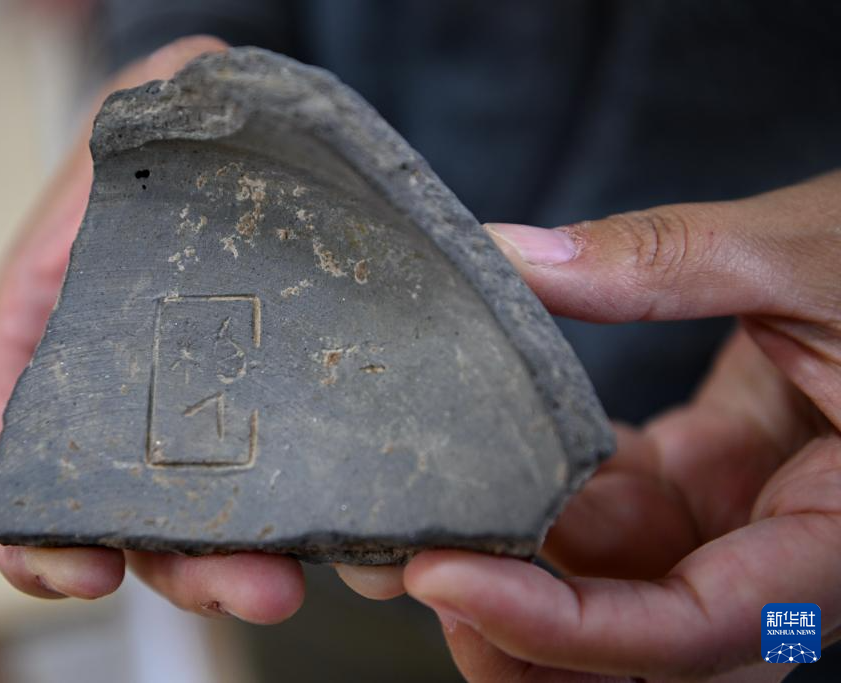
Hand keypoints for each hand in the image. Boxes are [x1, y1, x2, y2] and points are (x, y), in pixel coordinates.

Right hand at [0, 35, 303, 622]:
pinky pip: (270, 480)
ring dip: (230, 563)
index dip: (34, 530)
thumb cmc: (170, 131)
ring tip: (282, 581)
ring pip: (196, 515)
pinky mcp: (269, 407)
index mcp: (55, 334)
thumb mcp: (119, 145)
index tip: (74, 572)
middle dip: (174, 565)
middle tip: (239, 586)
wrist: (247, 125)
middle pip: (123, 509)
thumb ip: (87, 199)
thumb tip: (75, 245)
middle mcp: (119, 388)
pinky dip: (280, 524)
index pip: (18, 449)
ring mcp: (198, 405)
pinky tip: (318, 547)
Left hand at [397, 172, 840, 680]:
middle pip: (638, 654)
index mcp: (838, 536)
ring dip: (515, 568)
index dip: (560, 626)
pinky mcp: (696, 481)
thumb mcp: (806, 258)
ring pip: (609, 592)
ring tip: (420, 513)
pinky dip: (537, 501)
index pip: (690, 628)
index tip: (444, 580)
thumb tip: (516, 258)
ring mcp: (731, 522)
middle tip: (412, 570)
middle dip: (519, 636)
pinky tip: (479, 460)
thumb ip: (665, 260)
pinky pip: (604, 519)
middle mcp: (778, 555)